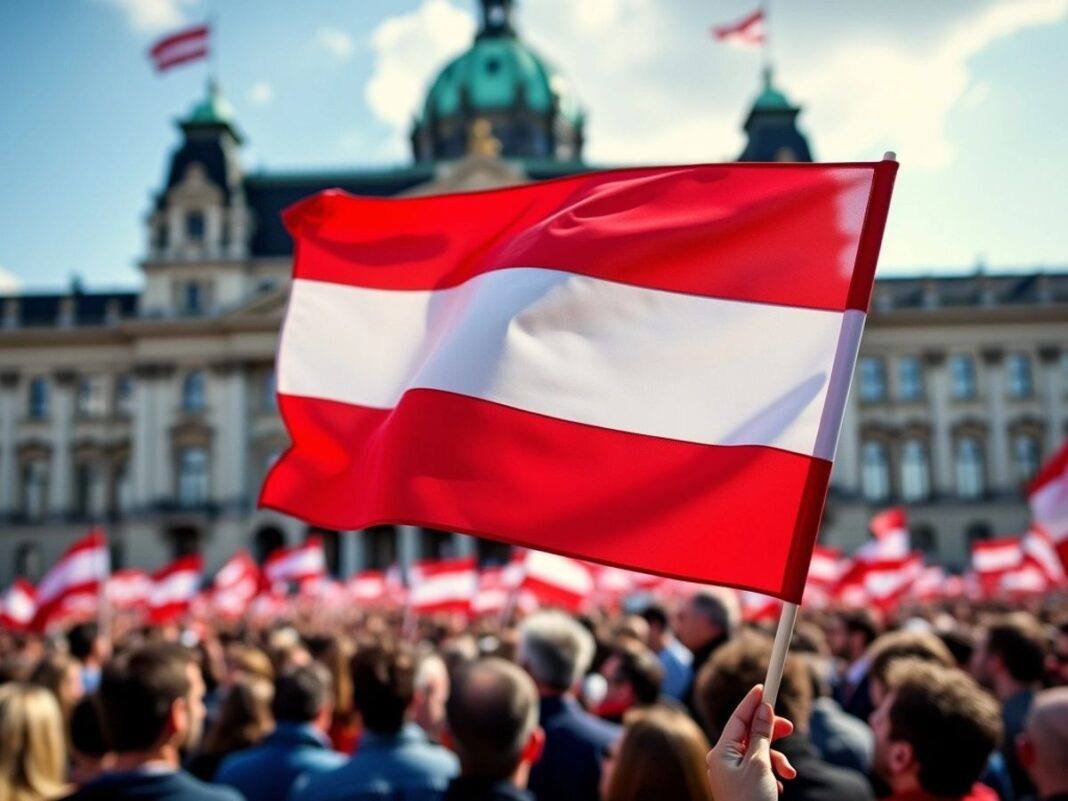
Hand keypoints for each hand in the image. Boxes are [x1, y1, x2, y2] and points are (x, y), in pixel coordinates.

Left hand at [706, 684, 796, 800]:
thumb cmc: (752, 800)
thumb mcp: (759, 764)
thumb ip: (761, 735)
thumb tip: (763, 710)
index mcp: (721, 751)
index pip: (738, 718)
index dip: (752, 701)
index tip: (764, 686)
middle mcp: (723, 760)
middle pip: (749, 734)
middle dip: (771, 732)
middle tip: (790, 728)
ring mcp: (732, 774)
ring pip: (758, 753)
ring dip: (777, 759)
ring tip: (788, 773)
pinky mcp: (743, 786)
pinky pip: (760, 769)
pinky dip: (773, 773)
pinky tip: (780, 786)